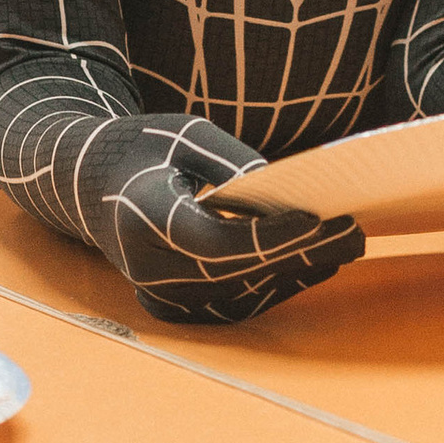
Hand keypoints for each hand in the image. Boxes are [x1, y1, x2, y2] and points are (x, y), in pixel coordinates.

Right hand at [110, 120, 363, 326]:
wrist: (90, 187)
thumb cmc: (141, 150)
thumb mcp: (185, 135)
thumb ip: (233, 165)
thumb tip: (285, 196)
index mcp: (146, 221)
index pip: (220, 243)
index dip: (273, 237)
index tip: (321, 220)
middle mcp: (150, 270)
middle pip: (239, 274)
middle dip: (302, 255)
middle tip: (353, 234)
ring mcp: (161, 296)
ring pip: (242, 295)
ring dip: (297, 273)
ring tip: (344, 247)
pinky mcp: (174, 307)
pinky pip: (233, 303)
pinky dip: (274, 284)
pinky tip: (312, 265)